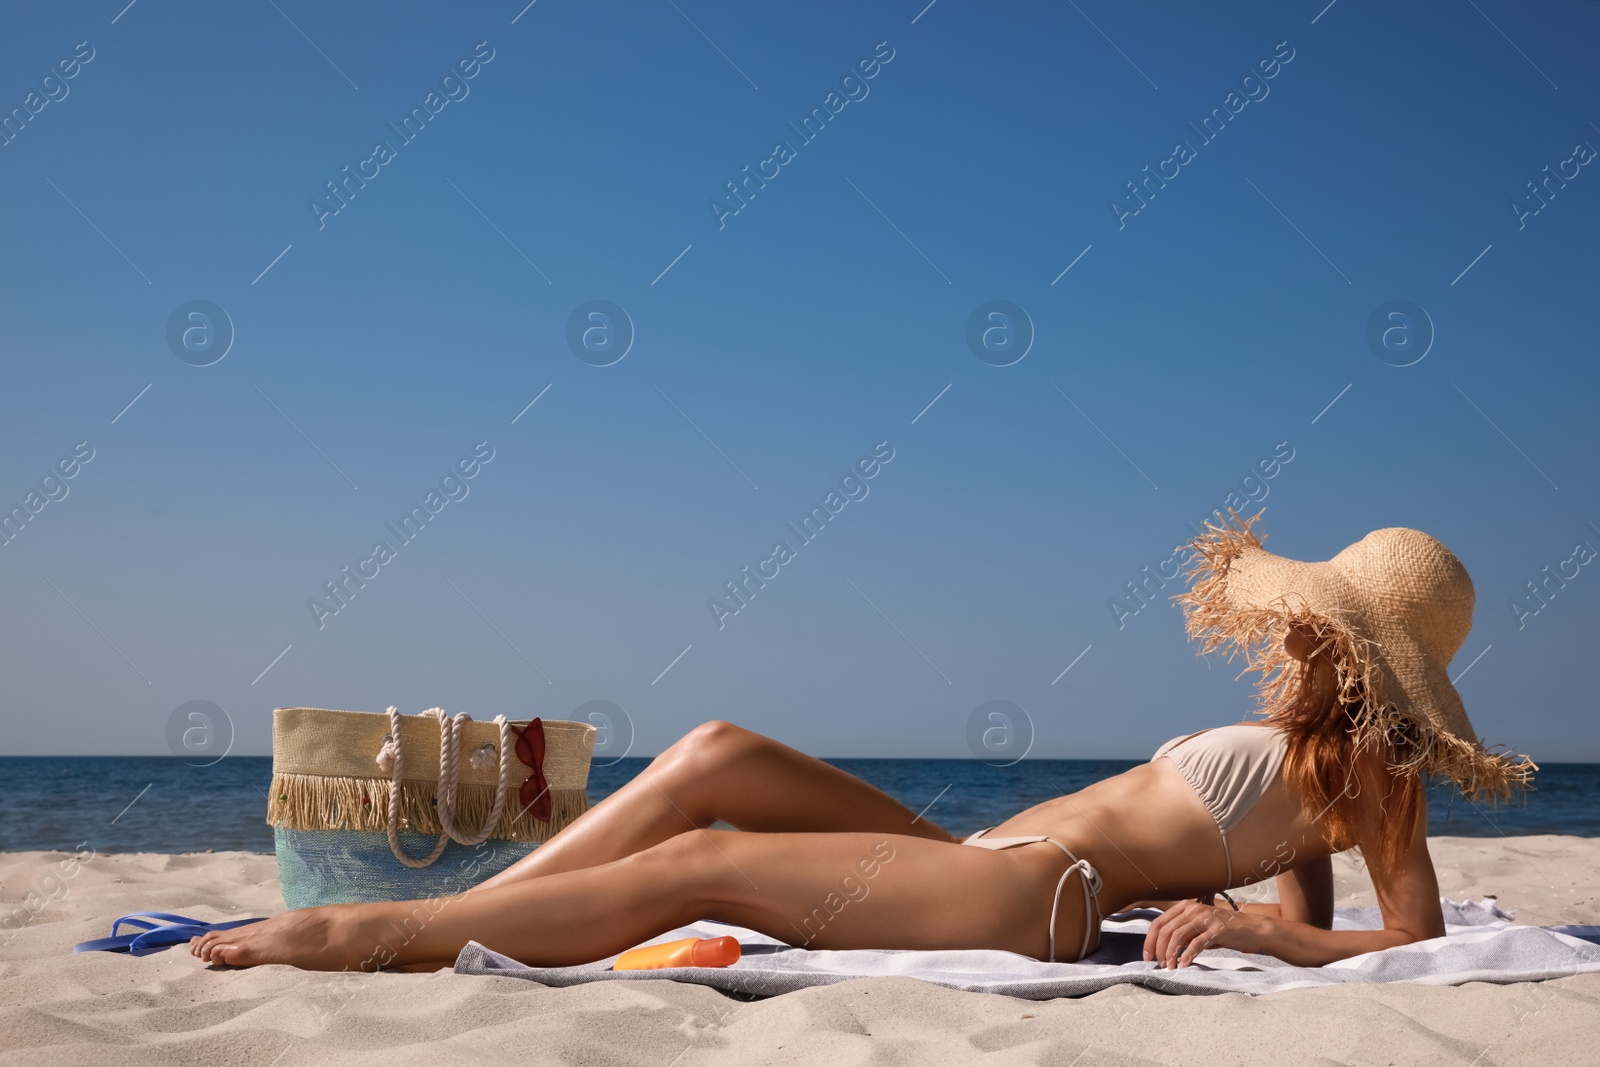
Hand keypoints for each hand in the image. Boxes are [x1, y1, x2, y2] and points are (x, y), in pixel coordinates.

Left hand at [1142, 900, 1265, 968]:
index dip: (1150, 941)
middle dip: (1159, 950)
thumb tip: (1163, 949)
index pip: (1159, 923)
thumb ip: (1182, 933)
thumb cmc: (1224, 930)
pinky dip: (1188, 955)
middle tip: (1160, 964)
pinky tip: (1185, 964)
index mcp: (1185, 907)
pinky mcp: (1218, 929)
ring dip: (1171, 954)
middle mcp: (1193, 909)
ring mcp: (1206, 918)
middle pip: (1166, 930)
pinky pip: (1197, 943)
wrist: (1253, 929)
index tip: (1147, 956)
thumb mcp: (1199, 928)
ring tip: (1171, 967)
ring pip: (1178, 936)